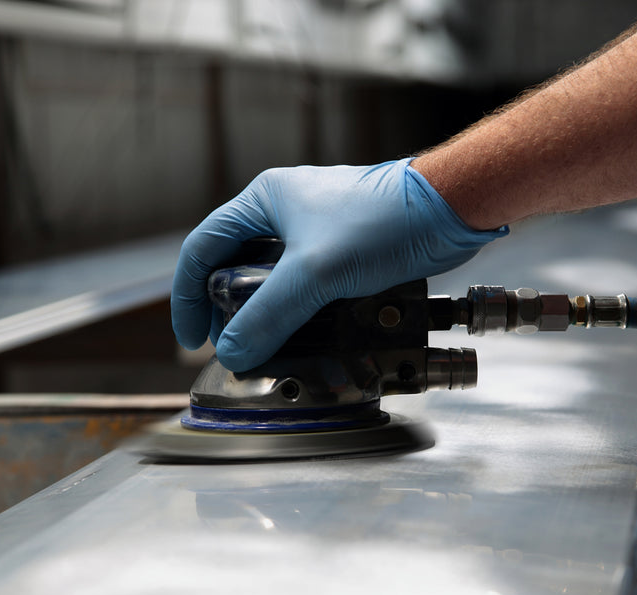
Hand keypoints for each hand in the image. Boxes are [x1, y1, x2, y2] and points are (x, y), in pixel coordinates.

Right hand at [171, 158, 507, 371]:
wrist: (447, 211)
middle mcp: (285, 212)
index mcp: (264, 200)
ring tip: (269, 348)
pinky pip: (308, 287)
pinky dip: (301, 314)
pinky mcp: (344, 252)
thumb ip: (269, 314)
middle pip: (236, 267)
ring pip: (274, 280)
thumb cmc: (384, 221)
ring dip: (268, 315)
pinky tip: (307, 338)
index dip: (188, 295)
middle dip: (229, 310)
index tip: (194, 337)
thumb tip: (233, 351)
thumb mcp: (315, 273)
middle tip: (234, 346)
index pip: (203, 247)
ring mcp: (316, 232)